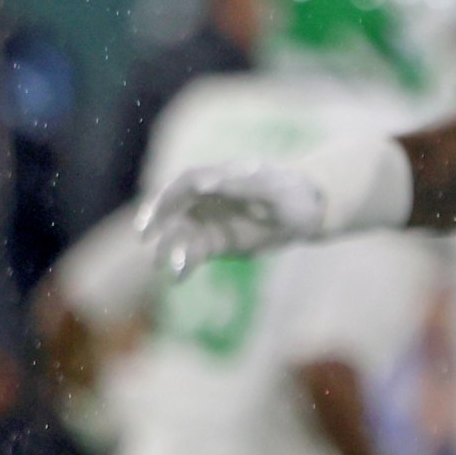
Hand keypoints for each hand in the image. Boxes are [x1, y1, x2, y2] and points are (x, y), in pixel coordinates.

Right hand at [138, 162, 325, 274]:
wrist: (311, 212)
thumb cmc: (293, 193)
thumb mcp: (272, 188)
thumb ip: (240, 184)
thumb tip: (201, 183)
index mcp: (219, 176)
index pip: (185, 182)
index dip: (169, 194)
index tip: (160, 210)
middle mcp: (206, 198)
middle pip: (171, 208)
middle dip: (155, 221)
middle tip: (145, 237)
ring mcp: (208, 221)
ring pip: (179, 234)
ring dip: (170, 249)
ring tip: (169, 265)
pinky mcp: (214, 244)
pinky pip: (192, 254)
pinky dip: (183, 265)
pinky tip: (178, 278)